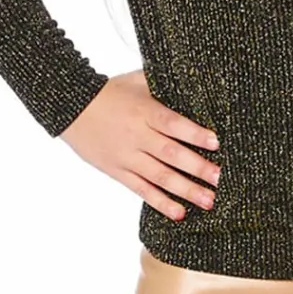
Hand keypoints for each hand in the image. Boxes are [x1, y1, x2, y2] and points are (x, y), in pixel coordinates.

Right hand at [61, 71, 220, 221]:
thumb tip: (194, 82)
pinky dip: (160, 202)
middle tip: (221, 179)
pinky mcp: (118, 171)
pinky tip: (179, 213)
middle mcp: (137, 136)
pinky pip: (142, 190)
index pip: (172, 123)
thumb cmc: (109, 92)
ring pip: (160, 176)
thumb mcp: (136, 80)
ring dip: (186, 190)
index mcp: (144, 111)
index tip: (216, 143)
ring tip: (208, 201)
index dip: (194, 134)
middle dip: (198, 168)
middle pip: (171, 154)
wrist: (71, 107)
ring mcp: (127, 156)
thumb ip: (163, 84)